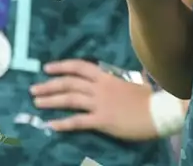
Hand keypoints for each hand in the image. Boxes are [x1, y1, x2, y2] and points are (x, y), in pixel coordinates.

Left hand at [30, 60, 159, 139]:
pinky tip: (51, 125)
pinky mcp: (102, 120)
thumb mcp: (135, 82)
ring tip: (36, 103)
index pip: (80, 67)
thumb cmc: (149, 98)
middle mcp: (100, 88)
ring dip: (51, 101)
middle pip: (69, 83)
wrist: (159, 112)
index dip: (62, 66)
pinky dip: (63, 123)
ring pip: (70, 100)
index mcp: (107, 77)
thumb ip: (124, 78)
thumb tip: (124, 74)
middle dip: (49, 85)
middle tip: (33, 88)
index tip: (47, 68)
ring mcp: (100, 104)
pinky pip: (78, 121)